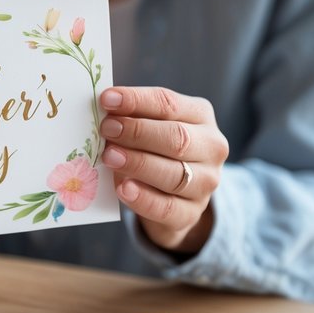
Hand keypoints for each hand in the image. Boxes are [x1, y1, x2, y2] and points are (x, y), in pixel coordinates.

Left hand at [99, 87, 228, 255]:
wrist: (173, 197)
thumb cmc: (155, 150)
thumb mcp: (149, 128)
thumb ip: (132, 118)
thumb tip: (102, 108)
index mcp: (200, 116)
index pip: (169, 104)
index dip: (137, 101)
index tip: (106, 99)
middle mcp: (211, 147)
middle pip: (177, 138)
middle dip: (138, 132)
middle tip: (106, 129)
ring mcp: (206, 182)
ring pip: (174, 173)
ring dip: (138, 163)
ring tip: (109, 157)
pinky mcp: (192, 213)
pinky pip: (167, 207)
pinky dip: (143, 198)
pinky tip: (122, 189)